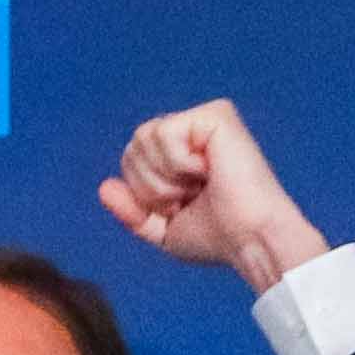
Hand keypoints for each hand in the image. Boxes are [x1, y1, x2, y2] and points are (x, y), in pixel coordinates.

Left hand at [91, 96, 329, 290]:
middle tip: (189, 197)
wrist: (250, 239)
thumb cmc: (218, 238)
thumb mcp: (163, 230)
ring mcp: (204, 120)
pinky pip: (164, 132)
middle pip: (133, 146)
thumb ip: (132, 211)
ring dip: (164, 177)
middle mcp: (192, 132)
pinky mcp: (216, 115)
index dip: (144, 193)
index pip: (131, 160)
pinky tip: (208, 169)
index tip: (180, 207)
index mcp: (180, 154)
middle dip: (151, 186)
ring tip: (198, 185)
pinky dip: (178, 163)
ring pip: (143, 137)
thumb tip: (104, 188)